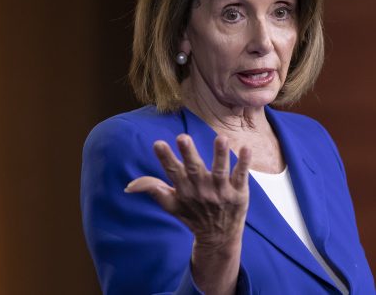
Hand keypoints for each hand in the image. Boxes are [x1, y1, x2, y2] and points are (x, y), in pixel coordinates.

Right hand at [125, 134, 251, 294]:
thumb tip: (129, 185)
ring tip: (221, 138)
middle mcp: (202, 190)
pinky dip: (244, 163)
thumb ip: (153, 190)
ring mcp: (221, 192)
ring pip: (220, 171)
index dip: (166, 158)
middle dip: (189, 153)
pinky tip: (246, 148)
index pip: (173, 172)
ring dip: (220, 155)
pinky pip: (241, 176)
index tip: (158, 144)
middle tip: (183, 137)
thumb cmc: (193, 215)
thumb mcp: (171, 205)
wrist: (219, 238)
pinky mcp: (239, 193)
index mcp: (185, 191)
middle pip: (195, 170)